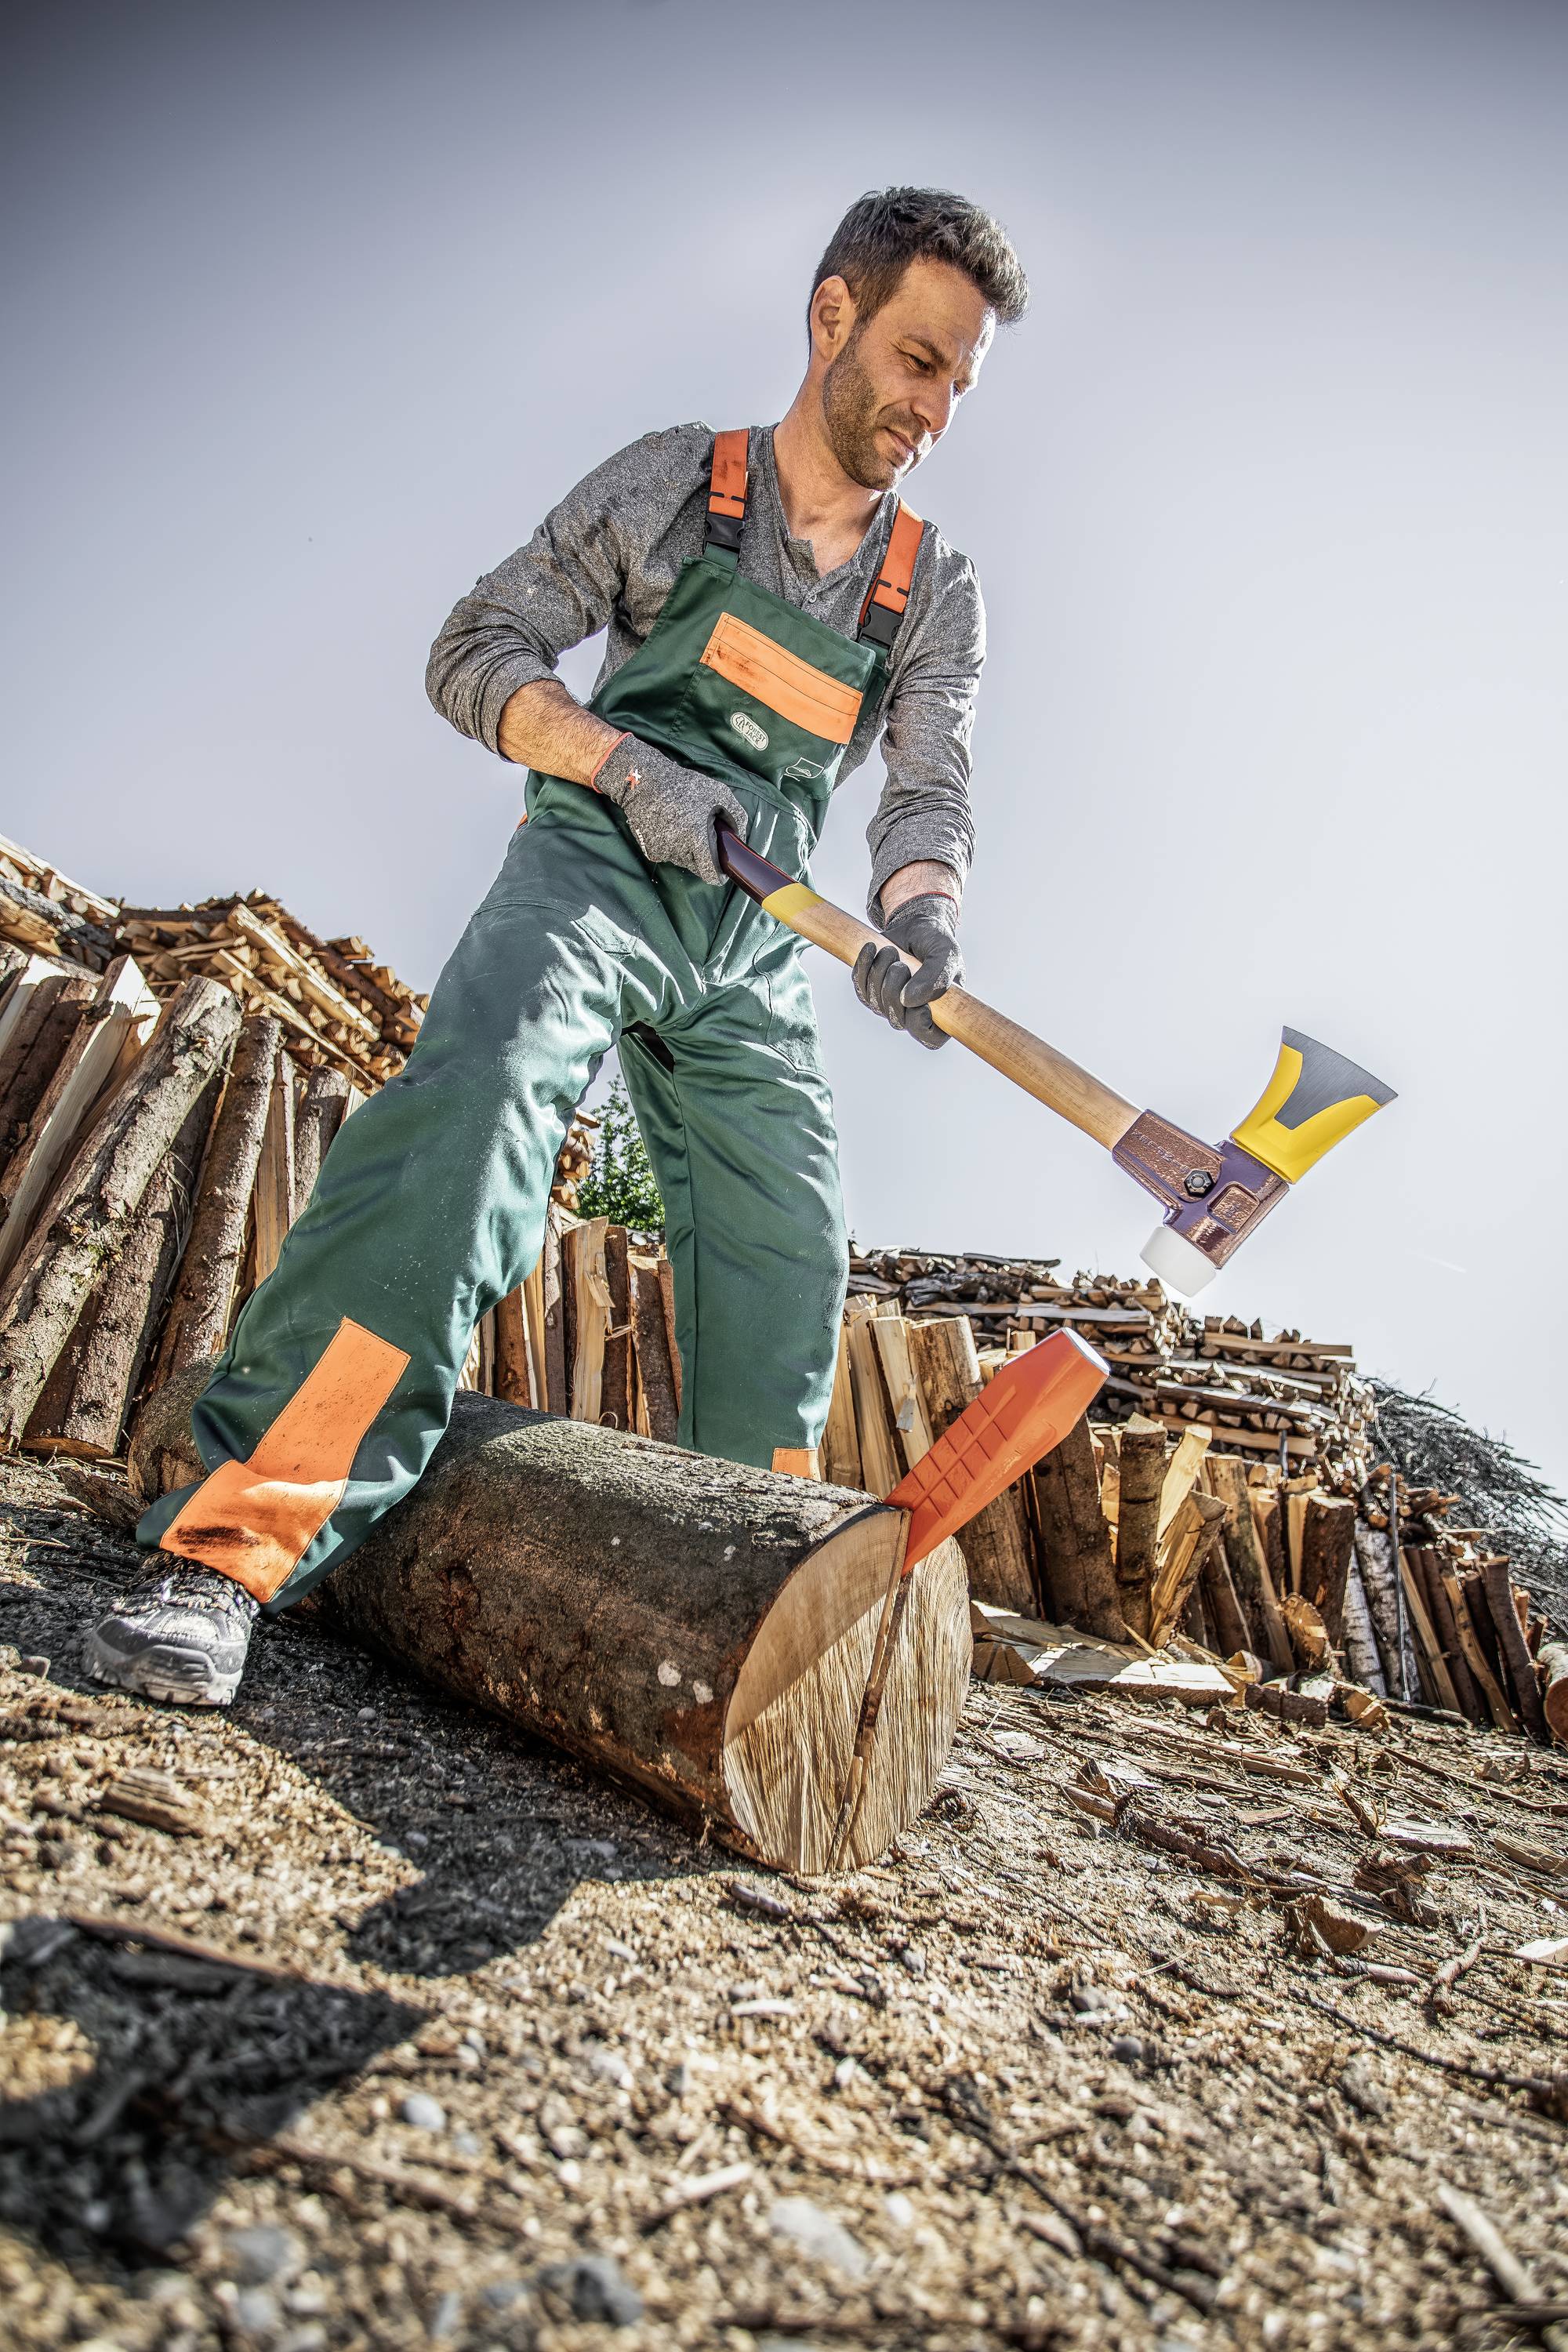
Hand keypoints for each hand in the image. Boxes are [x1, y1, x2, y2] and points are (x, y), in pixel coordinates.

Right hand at [593, 734, 746, 885]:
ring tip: (685, 826)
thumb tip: (740, 837)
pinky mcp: (650, 850)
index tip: (722, 870)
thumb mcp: (719, 793)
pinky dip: (672, 845)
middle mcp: (679, 850)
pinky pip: (668, 854)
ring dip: (687, 850)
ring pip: (682, 860)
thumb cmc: (684, 785)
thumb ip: (736, 816)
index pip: (709, 873)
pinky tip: (670, 827)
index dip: (718, 874)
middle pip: (697, 866)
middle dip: (703, 856)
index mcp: (697, 839)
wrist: (643, 781)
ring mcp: (663, 852)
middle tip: (703, 836)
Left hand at [853, 893, 962, 1049]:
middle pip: (896, 1019)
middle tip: (901, 963)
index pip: (930, 1039)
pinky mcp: (870, 992)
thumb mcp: (946, 955)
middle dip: (894, 986)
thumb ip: (936, 978)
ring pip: (875, 1001)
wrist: (917, 927)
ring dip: (880, 971)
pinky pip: (859, 985)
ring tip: (891, 951)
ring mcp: (889, 1007)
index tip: (919, 1003)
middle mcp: (913, 1016)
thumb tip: (907, 1000)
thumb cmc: (937, 943)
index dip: (920, 1024)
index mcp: (941, 1014)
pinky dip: (864, 965)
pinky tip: (872, 949)